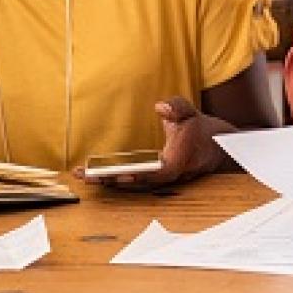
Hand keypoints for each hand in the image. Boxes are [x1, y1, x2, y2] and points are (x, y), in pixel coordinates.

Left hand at [74, 97, 230, 189]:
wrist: (211, 146)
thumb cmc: (197, 128)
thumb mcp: (190, 112)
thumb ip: (176, 107)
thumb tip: (159, 106)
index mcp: (175, 162)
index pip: (154, 172)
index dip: (135, 174)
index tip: (116, 174)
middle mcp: (164, 176)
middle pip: (134, 183)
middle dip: (109, 179)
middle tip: (83, 175)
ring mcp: (157, 180)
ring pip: (130, 185)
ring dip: (106, 181)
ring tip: (81, 175)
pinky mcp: (151, 179)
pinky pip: (130, 182)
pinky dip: (112, 179)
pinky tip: (94, 175)